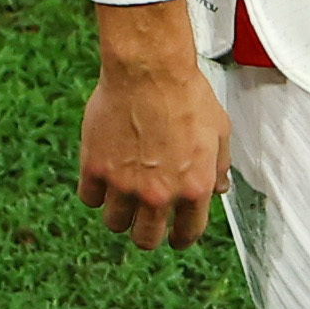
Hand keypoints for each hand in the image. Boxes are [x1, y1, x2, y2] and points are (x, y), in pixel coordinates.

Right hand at [76, 0, 231, 248]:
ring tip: (122, 194)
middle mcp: (158, 194)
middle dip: (146, 233)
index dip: (180, 237)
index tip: (173, 235)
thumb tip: (219, 188)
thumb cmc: (186, 93)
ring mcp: (124, 184)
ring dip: (120, 212)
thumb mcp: (219, 130)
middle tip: (143, 220)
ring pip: (115, 223)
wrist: (149, 70)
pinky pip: (90, 198)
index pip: (186, 233)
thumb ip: (218, 165)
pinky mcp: (95, 168)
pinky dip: (95, 191)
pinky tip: (102, 177)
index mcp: (194, 188)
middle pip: (145, 238)